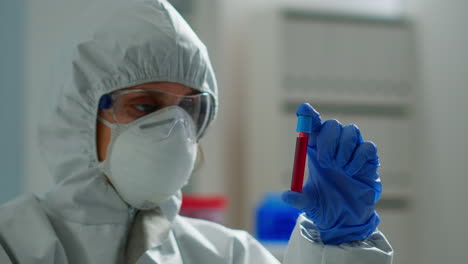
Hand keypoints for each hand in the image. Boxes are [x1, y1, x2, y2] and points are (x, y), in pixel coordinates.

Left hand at [282, 103, 380, 244]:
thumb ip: (298, 199)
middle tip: (325, 162)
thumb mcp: (309, 204)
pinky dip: (358, 158)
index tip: (304, 110)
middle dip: (328, 140)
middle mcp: (334, 147)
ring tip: (340, 169)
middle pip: (333, 125)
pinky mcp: (369, 160)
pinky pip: (367, 147)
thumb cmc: (325, 206)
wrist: (347, 220)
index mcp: (316, 150)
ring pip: (351, 130)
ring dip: (343, 150)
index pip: (312, 126)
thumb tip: (287, 196)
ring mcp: (352, 151)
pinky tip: (352, 173)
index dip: (308, 115)